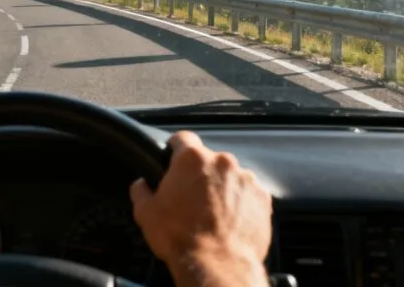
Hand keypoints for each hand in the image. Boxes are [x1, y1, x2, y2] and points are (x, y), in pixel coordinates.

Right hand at [129, 131, 271, 286]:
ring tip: (213, 214)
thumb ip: (141, 191)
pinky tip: (230, 221)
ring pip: (231, 177)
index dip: (176, 147)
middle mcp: (222, 162)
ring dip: (222, 189)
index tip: (174, 156)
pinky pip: (249, 194)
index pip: (183, 138)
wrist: (217, 265)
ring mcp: (245, 179)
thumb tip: (141, 185)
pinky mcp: (263, 198)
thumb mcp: (146, 213)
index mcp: (191, 159)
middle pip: (208, 160)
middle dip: (200, 174)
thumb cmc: (181, 238)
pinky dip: (241, 204)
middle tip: (191, 198)